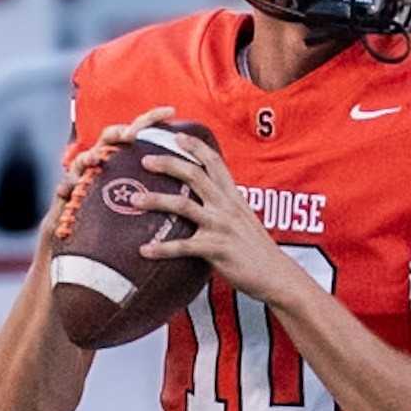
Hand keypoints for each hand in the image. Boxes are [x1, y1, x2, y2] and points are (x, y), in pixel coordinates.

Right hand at [39, 106, 176, 248]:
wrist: (90, 255)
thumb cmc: (122, 229)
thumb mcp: (146, 205)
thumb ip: (166, 189)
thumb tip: (201, 180)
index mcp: (124, 163)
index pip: (139, 135)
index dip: (152, 121)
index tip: (171, 111)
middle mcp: (102, 166)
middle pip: (108, 140)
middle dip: (118, 133)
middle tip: (131, 135)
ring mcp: (81, 180)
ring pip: (82, 162)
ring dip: (88, 158)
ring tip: (95, 159)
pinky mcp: (65, 199)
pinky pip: (63, 190)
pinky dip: (65, 188)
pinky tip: (66, 189)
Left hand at [131, 132, 303, 303]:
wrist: (276, 275)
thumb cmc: (257, 250)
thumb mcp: (244, 220)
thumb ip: (225, 208)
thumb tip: (205, 204)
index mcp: (233, 197)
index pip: (214, 162)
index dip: (195, 146)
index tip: (177, 136)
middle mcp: (226, 206)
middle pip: (194, 175)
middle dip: (167, 163)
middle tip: (145, 160)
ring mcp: (221, 226)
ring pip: (183, 205)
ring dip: (155, 200)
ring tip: (134, 199)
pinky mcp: (216, 249)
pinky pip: (183, 246)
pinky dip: (161, 248)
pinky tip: (144, 250)